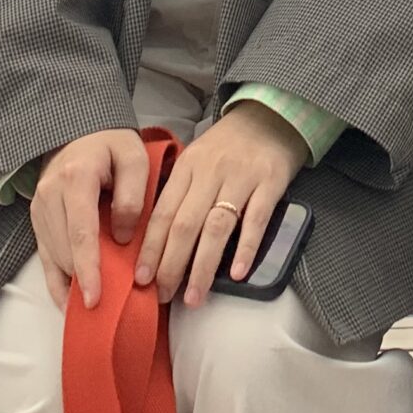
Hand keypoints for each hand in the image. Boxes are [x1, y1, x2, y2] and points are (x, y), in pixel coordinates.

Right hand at [31, 129, 149, 312]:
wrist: (81, 130)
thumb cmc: (112, 144)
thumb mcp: (134, 158)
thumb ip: (132, 196)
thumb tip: (124, 237)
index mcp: (75, 178)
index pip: (81, 232)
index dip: (88, 269)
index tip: (97, 298)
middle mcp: (49, 195)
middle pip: (65, 250)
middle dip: (84, 281)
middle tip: (107, 308)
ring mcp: (39, 208)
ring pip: (53, 257)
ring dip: (72, 283)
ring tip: (93, 308)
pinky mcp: (37, 219)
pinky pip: (45, 256)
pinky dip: (57, 281)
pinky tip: (70, 301)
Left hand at [135, 103, 307, 306]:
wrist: (271, 115)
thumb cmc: (228, 145)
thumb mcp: (197, 159)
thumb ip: (180, 193)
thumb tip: (158, 242)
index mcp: (187, 166)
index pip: (163, 213)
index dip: (150, 249)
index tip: (141, 280)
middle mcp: (211, 171)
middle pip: (185, 224)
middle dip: (171, 265)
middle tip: (164, 297)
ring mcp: (241, 176)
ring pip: (216, 227)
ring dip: (203, 267)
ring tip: (195, 297)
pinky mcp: (271, 181)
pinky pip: (257, 219)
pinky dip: (246, 248)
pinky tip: (236, 273)